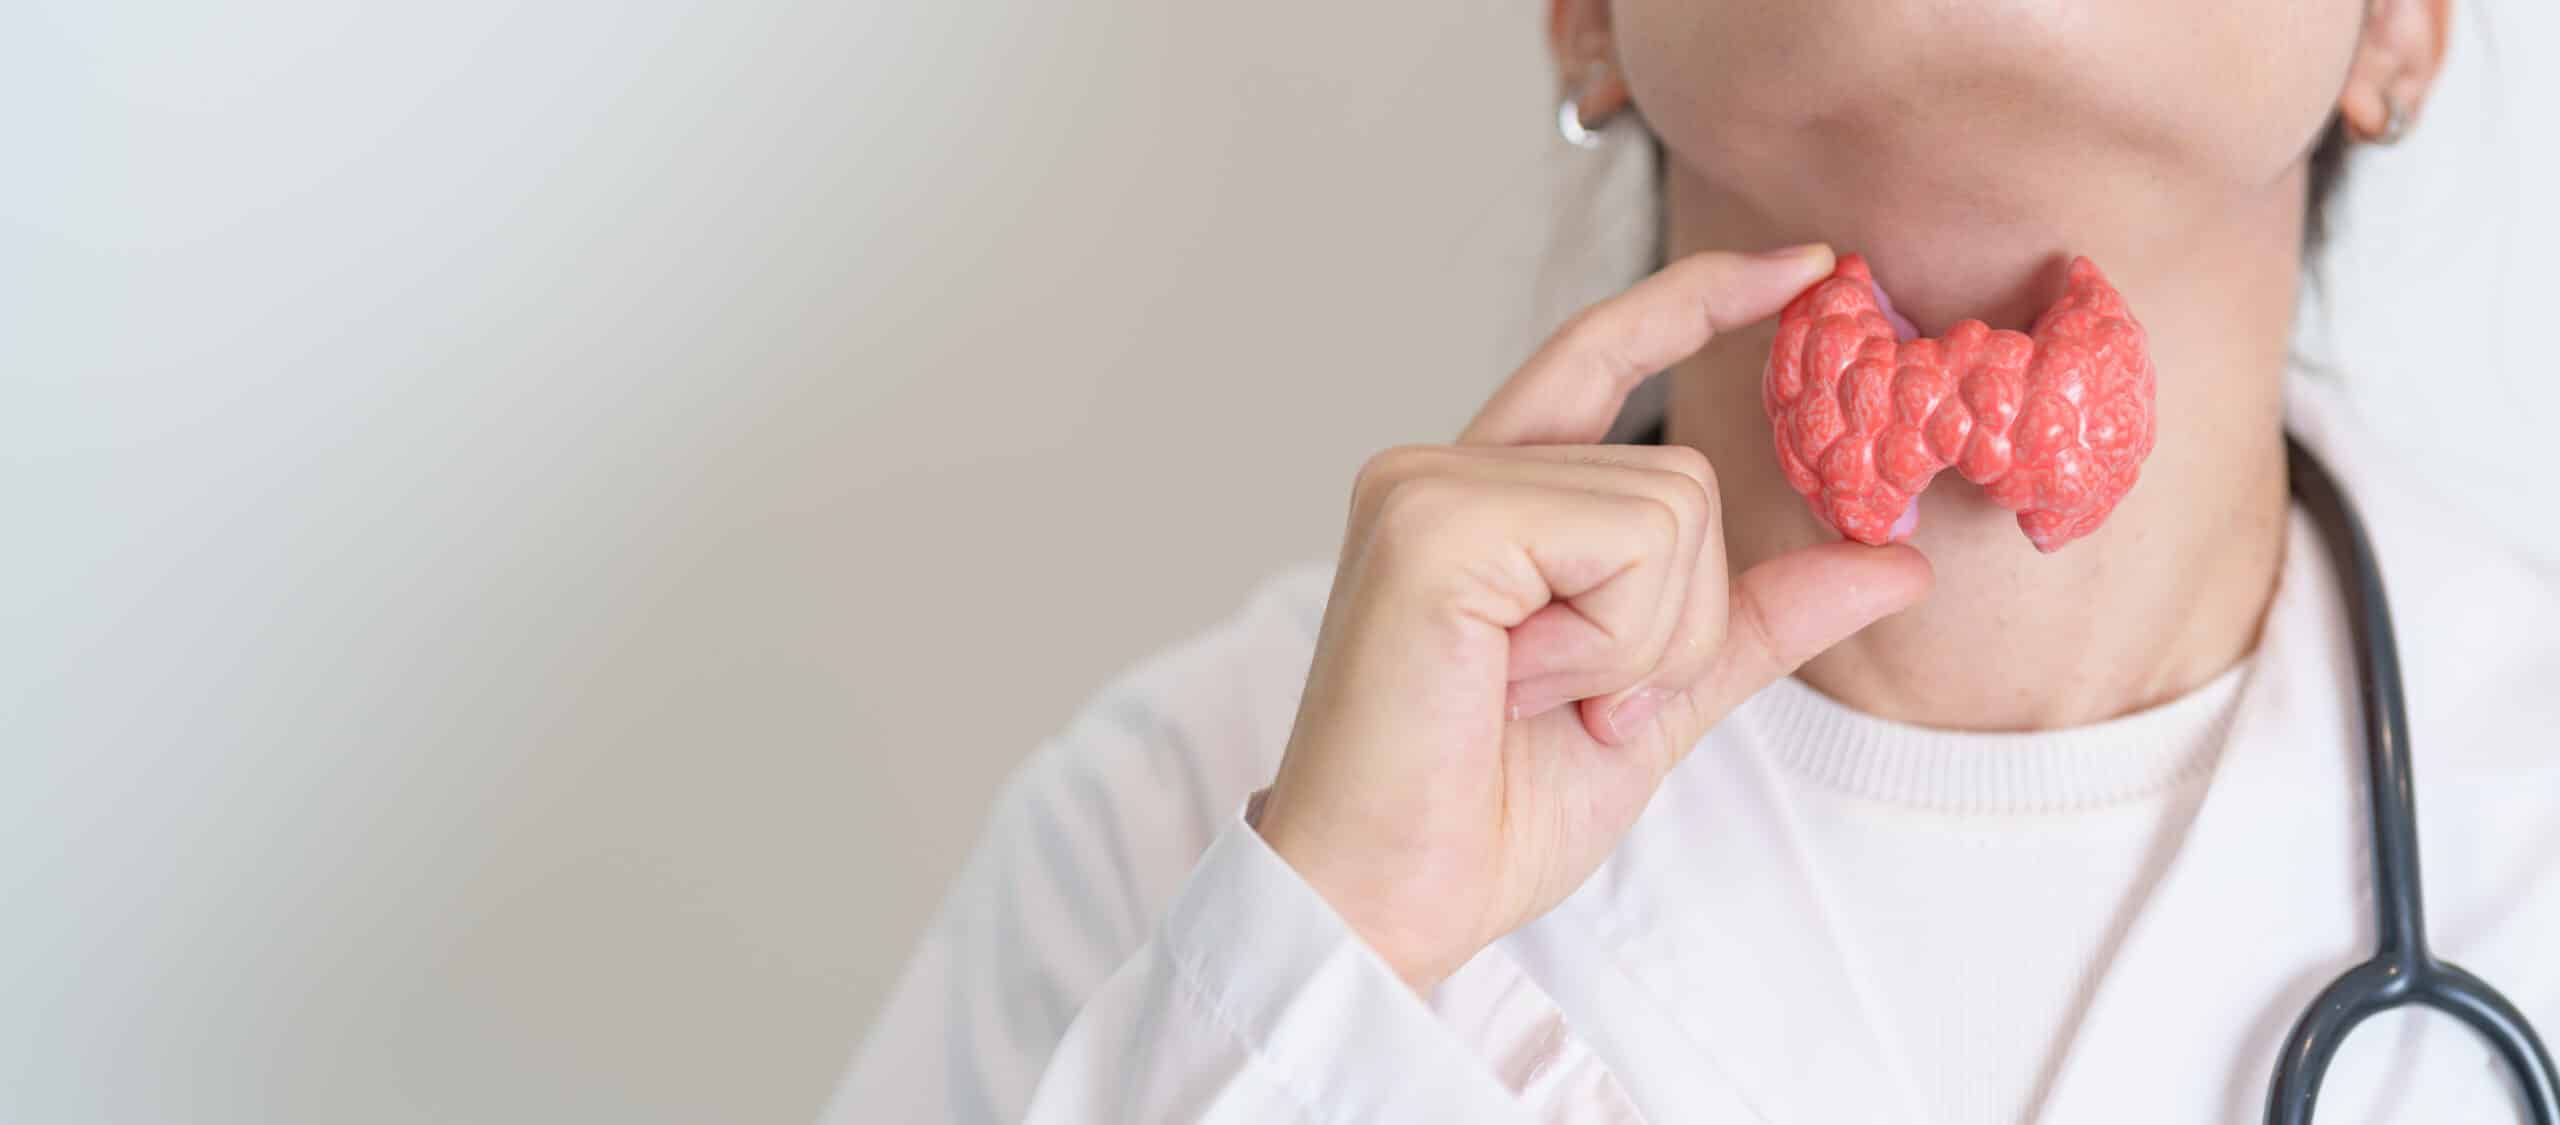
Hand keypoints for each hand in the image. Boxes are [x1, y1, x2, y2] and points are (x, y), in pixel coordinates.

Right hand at [1253, 245, 1933, 990]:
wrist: (1389, 902)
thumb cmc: (1486, 810)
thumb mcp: (1658, 700)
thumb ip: (1757, 620)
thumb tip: (1896, 562)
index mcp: (1483, 498)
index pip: (1602, 353)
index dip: (1700, 298)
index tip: (1807, 265)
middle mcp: (1441, 470)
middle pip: (1681, 476)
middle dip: (1672, 622)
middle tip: (1576, 701)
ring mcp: (1426, 487)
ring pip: (1670, 508)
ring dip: (1642, 642)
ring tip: (1536, 697)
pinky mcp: (1431, 523)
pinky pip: (1628, 540)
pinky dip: (1612, 640)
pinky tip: (1517, 684)